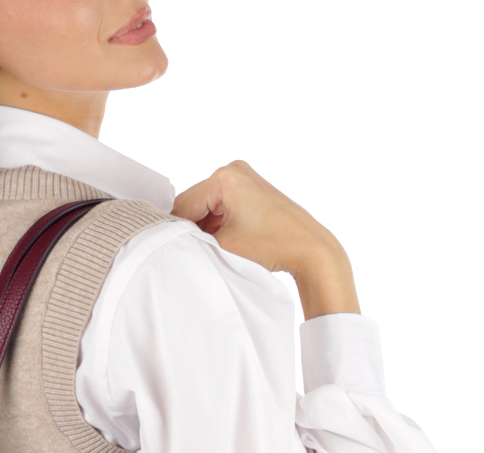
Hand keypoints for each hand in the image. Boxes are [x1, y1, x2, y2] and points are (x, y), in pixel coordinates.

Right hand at [172, 161, 360, 318]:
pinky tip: (226, 241)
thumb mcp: (223, 246)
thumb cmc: (273, 245)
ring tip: (217, 248)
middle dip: (193, 228)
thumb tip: (174, 239)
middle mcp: (233, 169)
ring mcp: (243, 176)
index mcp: (224, 177)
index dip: (177, 232)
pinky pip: (221, 205)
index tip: (176, 251)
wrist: (309, 249)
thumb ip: (193, 240)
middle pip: (194, 202)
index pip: (183, 205)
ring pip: (207, 205)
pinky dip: (218, 223)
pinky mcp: (251, 187)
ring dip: (206, 227)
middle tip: (199, 252)